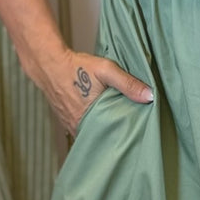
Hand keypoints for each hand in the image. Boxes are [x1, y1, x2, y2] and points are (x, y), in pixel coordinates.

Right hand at [38, 48, 153, 135]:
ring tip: (115, 124)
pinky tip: (99, 117)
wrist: (49, 64)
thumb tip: (150, 96)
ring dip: (102, 129)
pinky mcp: (65, 120)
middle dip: (114, 133)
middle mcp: (78, 126)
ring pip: (91, 133)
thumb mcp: (106, 70)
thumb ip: (128, 83)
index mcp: (91, 119)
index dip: (124, 135)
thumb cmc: (77, 67)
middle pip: (102, 136)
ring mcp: (70, 125)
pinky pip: (82, 128)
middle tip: (128, 129)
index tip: (136, 133)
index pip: (112, 136)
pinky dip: (91, 125)